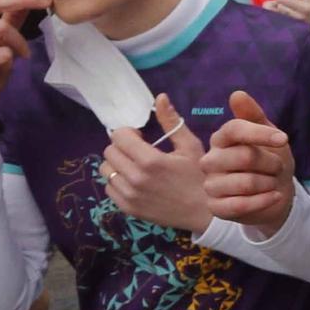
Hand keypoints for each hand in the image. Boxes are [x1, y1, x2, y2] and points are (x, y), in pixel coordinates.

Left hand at [102, 95, 209, 232]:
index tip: (141, 136)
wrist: (203, 212)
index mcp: (151, 160)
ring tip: (134, 166)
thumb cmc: (200, 176)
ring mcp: (129, 196)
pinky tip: (134, 181)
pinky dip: (117, 181)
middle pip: (110, 152)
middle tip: (138, 150)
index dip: (128, 132)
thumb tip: (159, 97)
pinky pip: (109, 188)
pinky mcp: (127, 208)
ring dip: (118, 163)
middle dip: (122, 146)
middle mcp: (135, 179)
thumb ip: (172, 122)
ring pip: (106, 170)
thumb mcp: (190, 146)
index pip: (119, 136)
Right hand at [202, 90, 297, 237]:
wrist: (276, 193)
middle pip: (244, 157)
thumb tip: (237, 94)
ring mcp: (211, 185)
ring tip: (272, 182)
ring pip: (245, 183)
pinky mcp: (216, 207)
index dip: (260, 133)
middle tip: (277, 167)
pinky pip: (240, 205)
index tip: (283, 139)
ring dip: (269, 183)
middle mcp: (210, 160)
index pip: (234, 129)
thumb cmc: (270, 161)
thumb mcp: (269, 136)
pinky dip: (264, 200)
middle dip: (271, 163)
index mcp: (221, 139)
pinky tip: (274, 196)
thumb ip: (253, 116)